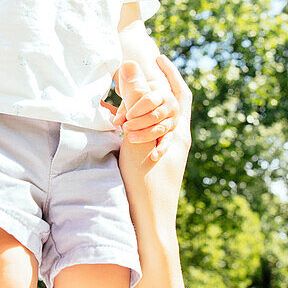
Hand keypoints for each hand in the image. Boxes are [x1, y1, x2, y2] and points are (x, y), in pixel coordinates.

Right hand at [106, 58, 190, 228]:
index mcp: (179, 133)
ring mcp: (163, 156)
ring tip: (113, 102)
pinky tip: (107, 126)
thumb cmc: (147, 188)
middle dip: (147, 90)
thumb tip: (132, 64)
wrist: (149, 231)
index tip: (156, 56)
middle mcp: (175, 143)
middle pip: (165, 106)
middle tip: (125, 80)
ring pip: (151, 122)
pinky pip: (140, 138)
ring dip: (134, 110)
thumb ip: (136, 101)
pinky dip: (126, 127)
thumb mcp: (139, 139)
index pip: (180, 93)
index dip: (170, 73)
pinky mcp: (150, 167)